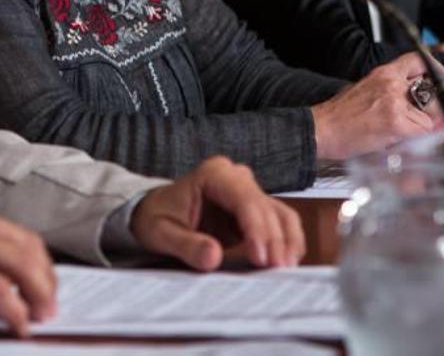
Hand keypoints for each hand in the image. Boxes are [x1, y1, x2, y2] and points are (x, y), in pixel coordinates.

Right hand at [0, 194, 55, 335]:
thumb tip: (3, 290)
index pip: (16, 233)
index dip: (39, 263)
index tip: (45, 286)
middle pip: (26, 245)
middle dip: (45, 278)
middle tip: (50, 306)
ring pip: (19, 263)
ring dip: (37, 292)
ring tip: (41, 316)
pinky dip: (14, 309)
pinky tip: (18, 324)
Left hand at [130, 156, 304, 270]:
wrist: (156, 212)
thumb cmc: (157, 218)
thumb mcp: (162, 234)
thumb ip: (187, 245)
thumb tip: (213, 256)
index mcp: (212, 174)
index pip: (244, 199)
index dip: (256, 228)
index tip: (260, 257)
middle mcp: (235, 176)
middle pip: (264, 207)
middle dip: (273, 239)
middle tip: (276, 270)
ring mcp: (248, 190)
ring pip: (279, 213)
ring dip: (286, 241)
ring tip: (286, 269)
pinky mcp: (255, 209)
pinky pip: (279, 222)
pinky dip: (286, 241)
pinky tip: (287, 261)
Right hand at [311, 53, 442, 160]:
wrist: (322, 129)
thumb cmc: (339, 115)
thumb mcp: (365, 90)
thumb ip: (392, 90)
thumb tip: (414, 101)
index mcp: (384, 73)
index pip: (419, 61)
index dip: (435, 70)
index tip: (440, 79)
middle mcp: (392, 83)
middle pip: (431, 89)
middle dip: (433, 106)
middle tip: (424, 117)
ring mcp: (395, 102)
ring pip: (429, 115)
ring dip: (422, 126)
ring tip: (401, 132)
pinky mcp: (396, 123)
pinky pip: (422, 131)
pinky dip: (417, 139)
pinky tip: (398, 140)